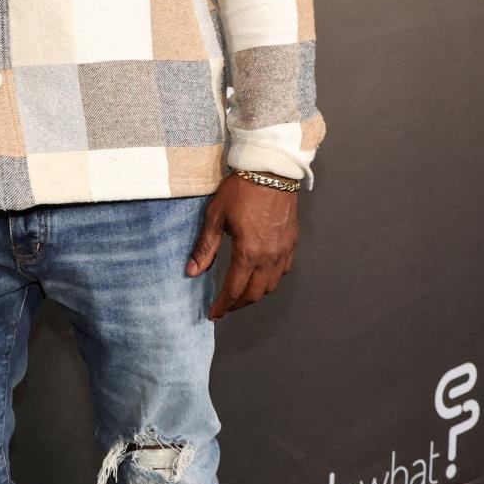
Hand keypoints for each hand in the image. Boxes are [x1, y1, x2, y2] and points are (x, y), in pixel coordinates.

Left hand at [185, 173, 299, 318]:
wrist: (270, 170)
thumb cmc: (241, 190)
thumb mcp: (215, 216)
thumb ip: (205, 247)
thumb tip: (192, 271)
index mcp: (248, 252)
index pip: (234, 290)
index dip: (222, 306)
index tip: (213, 313)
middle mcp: (269, 257)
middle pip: (254, 294)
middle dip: (238, 304)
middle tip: (224, 307)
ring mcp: (283, 251)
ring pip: (271, 286)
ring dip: (255, 295)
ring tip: (240, 294)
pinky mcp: (291, 242)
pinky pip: (283, 271)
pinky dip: (271, 279)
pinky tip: (261, 275)